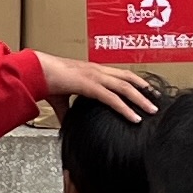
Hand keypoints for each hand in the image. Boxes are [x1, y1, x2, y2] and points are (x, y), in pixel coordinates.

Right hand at [34, 52, 161, 121]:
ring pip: (125, 87)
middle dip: (145, 88)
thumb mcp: (61, 99)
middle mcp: (97, 71)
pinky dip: (126, 108)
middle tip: (157, 99)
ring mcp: (95, 76)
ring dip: (141, 99)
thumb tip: (68, 122)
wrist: (35, 71)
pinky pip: (112, 98)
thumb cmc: (46, 80)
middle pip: (128, 78)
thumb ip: (67, 110)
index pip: (119, 74)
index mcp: (92, 71)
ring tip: (152, 110)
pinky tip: (135, 117)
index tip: (146, 90)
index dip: (135, 81)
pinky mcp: (90, 85)